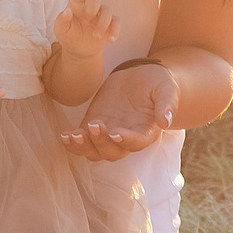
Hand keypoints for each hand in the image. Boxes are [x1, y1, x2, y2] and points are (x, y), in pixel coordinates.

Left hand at [51, 0, 120, 57]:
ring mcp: (101, 15)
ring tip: (95, 37)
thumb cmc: (68, 36)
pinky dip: (115, 30)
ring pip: (107, 11)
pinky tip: (111, 39)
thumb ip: (62, 20)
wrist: (79, 51)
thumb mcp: (61, 30)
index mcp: (76, 4)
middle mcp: (90, 6)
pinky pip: (116, 23)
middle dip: (92, 7)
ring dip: (103, 23)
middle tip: (87, 19)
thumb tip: (67, 11)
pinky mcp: (110, 24)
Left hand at [62, 61, 177, 161]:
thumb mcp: (166, 89)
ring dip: (83, 147)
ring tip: (73, 136)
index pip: (137, 143)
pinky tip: (64, 135)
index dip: (126, 141)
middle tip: (95, 126)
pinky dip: (72, 142)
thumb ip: (167, 104)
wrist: (141, 79)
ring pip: (94, 152)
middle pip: (112, 152)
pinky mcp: (93, 126)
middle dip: (101, 143)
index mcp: (146, 132)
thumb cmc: (157, 85)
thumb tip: (166, 121)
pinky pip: (81, 141)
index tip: (116, 133)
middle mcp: (126, 139)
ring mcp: (108, 134)